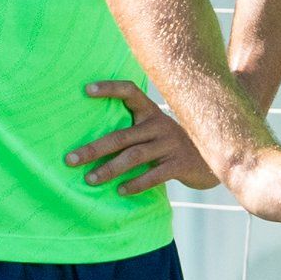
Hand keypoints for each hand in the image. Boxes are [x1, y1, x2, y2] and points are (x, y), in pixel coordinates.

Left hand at [69, 80, 215, 195]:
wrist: (210, 159)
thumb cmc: (170, 144)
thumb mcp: (154, 129)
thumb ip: (132, 128)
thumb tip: (91, 139)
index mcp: (150, 112)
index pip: (130, 92)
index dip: (109, 89)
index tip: (85, 90)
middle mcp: (159, 124)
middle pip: (122, 135)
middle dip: (94, 148)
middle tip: (70, 159)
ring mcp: (170, 144)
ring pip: (134, 156)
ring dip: (110, 169)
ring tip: (89, 179)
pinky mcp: (179, 164)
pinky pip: (154, 175)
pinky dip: (136, 183)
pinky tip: (120, 191)